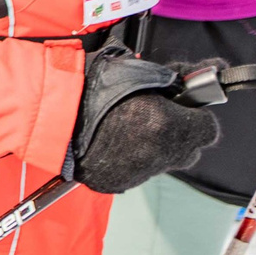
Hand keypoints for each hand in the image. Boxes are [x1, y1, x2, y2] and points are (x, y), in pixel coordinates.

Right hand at [72, 49, 221, 193]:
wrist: (47, 112)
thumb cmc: (89, 85)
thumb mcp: (137, 71)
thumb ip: (173, 79)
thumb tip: (203, 75)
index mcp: (166, 125)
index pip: (208, 128)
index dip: (195, 114)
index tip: (181, 105)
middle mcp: (158, 154)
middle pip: (190, 149)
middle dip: (180, 132)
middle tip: (156, 115)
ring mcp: (139, 172)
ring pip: (165, 161)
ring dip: (159, 146)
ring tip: (131, 128)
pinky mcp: (120, 183)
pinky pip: (141, 170)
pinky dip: (136, 158)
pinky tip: (117, 142)